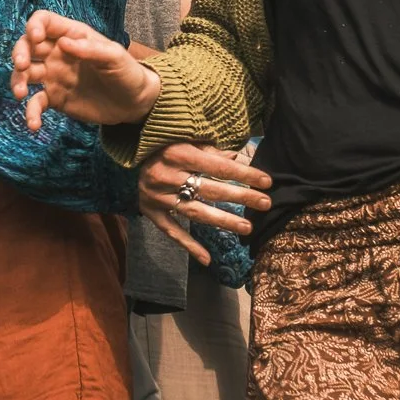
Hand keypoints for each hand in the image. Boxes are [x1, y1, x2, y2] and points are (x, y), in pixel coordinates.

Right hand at [10, 11, 161, 130]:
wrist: (133, 103)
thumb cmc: (127, 72)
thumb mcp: (114, 57)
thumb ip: (91, 49)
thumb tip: (63, 42)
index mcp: (72, 36)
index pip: (44, 21)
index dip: (34, 25)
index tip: (35, 38)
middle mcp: (57, 53)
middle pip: (27, 46)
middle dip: (19, 53)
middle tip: (23, 66)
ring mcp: (53, 76)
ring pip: (25, 73)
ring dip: (17, 81)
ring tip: (21, 94)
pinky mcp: (54, 98)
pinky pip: (36, 103)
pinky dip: (31, 112)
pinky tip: (34, 124)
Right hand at [136, 142, 272, 265]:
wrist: (133, 152)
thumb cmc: (169, 144)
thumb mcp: (190, 141)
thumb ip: (215, 151)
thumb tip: (243, 158)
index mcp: (180, 153)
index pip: (219, 167)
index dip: (244, 174)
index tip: (267, 182)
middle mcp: (167, 175)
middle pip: (210, 190)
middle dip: (241, 197)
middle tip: (265, 204)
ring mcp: (157, 196)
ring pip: (195, 212)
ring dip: (223, 221)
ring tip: (247, 227)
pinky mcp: (150, 211)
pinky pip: (171, 231)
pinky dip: (189, 245)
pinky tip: (207, 258)